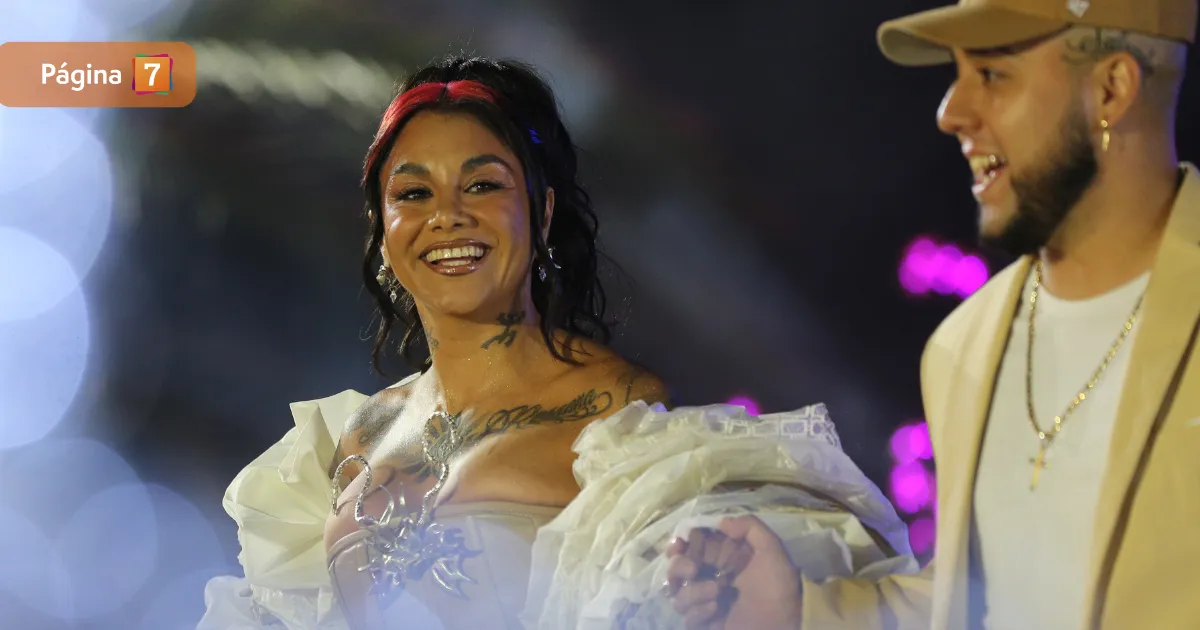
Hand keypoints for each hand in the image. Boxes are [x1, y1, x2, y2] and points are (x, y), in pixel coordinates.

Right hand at [667, 515, 803, 629]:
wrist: (782, 624)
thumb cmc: (777, 586)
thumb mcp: (771, 549)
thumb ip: (750, 526)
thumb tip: (720, 521)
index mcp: (721, 558)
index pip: (690, 545)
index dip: (680, 542)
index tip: (680, 542)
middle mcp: (708, 577)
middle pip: (675, 567)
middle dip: (678, 565)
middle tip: (693, 569)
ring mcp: (703, 602)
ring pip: (677, 593)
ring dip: (694, 592)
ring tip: (717, 593)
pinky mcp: (703, 622)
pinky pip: (686, 617)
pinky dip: (698, 612)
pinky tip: (716, 610)